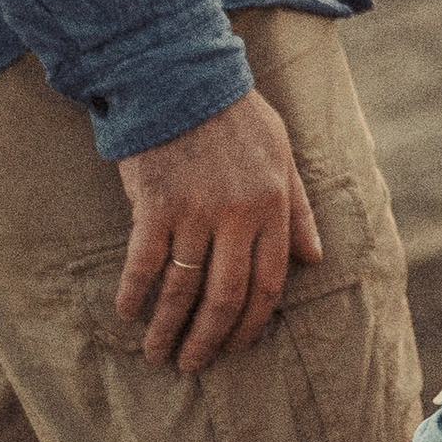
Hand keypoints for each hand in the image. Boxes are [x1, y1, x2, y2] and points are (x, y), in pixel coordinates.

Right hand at [114, 90, 320, 372]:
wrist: (181, 76)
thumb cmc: (235, 116)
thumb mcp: (281, 154)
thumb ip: (297, 209)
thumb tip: (315, 258)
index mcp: (272, 207)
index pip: (267, 285)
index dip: (249, 325)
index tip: (234, 348)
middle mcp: (237, 216)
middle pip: (225, 297)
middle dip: (208, 340)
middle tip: (192, 365)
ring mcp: (195, 212)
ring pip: (183, 289)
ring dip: (168, 328)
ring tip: (157, 354)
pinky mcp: (155, 204)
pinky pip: (144, 263)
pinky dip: (134, 292)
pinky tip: (127, 313)